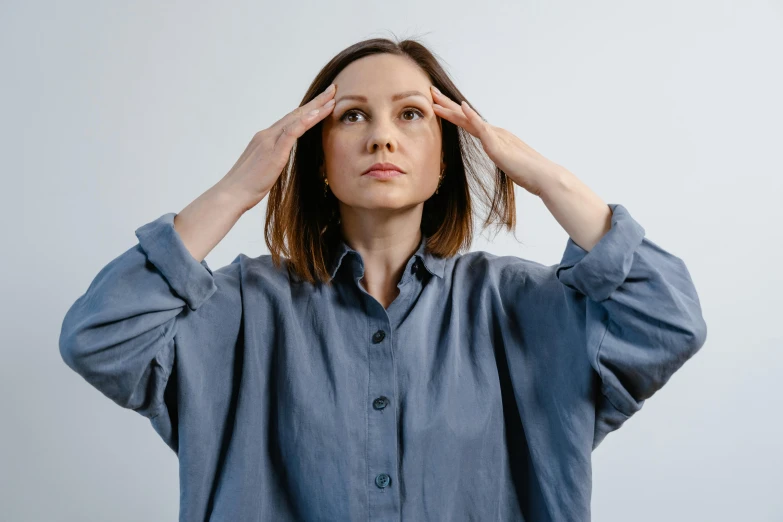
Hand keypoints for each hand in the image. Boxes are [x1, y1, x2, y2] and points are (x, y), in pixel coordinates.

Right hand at [220, 84, 336, 211]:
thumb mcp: (264, 168)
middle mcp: (267, 135)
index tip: (323, 102)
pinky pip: (291, 132)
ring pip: (296, 119)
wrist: (232, 193)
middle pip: (295, 114)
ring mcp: (270, 141)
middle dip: (315, 102)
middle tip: (332, 90)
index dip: (307, 110)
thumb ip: (274, 158)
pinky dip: (305, 121)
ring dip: (315, 108)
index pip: (291, 120)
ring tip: (332, 99)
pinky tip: (317, 114)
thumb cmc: (247, 186)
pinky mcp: (274, 151)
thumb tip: (281, 158)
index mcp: (266, 138)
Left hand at [430, 85, 562, 196]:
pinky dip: (471, 116)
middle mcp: (494, 132)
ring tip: (436, 98)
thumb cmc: (528, 173)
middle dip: (446, 104)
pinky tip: (461, 107)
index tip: (438, 105)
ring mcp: (496, 136)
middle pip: (465, 116)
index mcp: (494, 137)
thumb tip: (496, 156)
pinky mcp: (497, 144)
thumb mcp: (507, 163)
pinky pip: (482, 127)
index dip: (452, 113)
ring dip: (451, 108)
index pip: (469, 123)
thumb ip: (499, 156)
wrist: (543, 176)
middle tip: (431, 92)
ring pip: (468, 118)